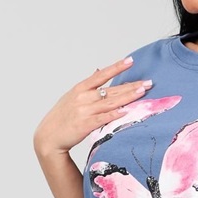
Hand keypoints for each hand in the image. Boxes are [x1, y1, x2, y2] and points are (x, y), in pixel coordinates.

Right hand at [33, 56, 152, 158]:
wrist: (49, 136)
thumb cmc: (62, 116)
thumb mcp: (72, 96)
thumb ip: (88, 85)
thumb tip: (98, 69)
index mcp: (80, 88)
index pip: (101, 75)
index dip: (116, 67)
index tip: (130, 61)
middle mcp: (83, 97)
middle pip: (111, 89)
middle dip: (131, 86)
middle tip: (148, 82)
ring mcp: (84, 110)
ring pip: (110, 102)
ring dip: (128, 97)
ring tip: (142, 92)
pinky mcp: (85, 124)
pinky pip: (103, 118)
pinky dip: (115, 114)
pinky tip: (126, 111)